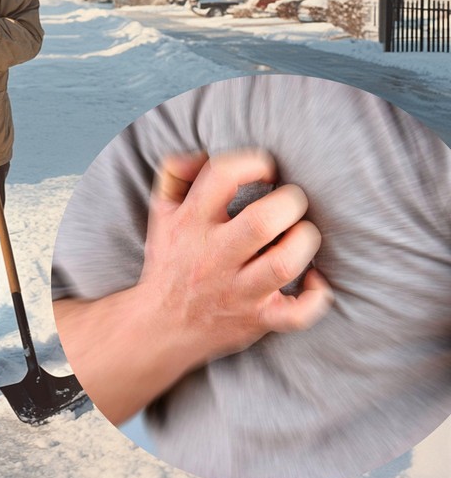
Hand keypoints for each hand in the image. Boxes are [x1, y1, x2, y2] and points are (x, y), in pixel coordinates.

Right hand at [141, 149, 331, 362]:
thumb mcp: (162, 212)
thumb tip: (203, 152)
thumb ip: (177, 172)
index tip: (265, 169)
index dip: (253, 162)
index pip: (222, 176)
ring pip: (284, 264)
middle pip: (262, 221)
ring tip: (301, 233)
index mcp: (189, 223)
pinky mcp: (257, 319)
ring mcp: (237, 291)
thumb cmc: (171, 260)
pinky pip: (298, 314)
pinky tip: (312, 279)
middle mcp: (212, 256)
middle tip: (290, 202)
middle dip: (290, 202)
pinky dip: (316, 296)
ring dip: (305, 241)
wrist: (161, 325)